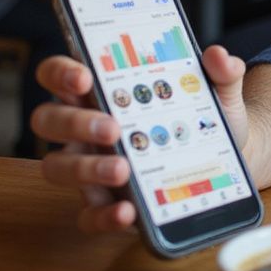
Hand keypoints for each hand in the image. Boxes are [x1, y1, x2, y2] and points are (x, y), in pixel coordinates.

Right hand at [31, 45, 247, 232]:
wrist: (220, 165)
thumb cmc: (201, 119)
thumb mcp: (217, 93)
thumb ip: (221, 71)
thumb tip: (219, 55)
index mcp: (101, 89)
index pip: (58, 73)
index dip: (61, 72)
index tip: (85, 76)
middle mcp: (84, 125)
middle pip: (49, 119)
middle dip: (75, 122)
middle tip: (113, 128)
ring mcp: (88, 164)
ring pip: (58, 166)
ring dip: (86, 168)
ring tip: (123, 170)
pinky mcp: (102, 202)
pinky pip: (87, 213)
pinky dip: (102, 215)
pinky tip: (127, 210)